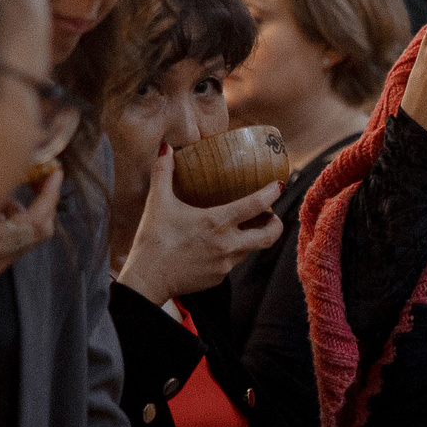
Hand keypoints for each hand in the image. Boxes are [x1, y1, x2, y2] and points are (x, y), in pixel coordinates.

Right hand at [116, 149, 283, 304]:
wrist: (147, 279)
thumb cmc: (152, 240)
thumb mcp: (157, 202)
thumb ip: (163, 172)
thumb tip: (165, 147)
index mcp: (216, 222)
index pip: (256, 205)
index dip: (271, 193)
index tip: (279, 185)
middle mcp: (227, 245)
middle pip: (269, 236)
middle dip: (276, 224)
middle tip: (271, 215)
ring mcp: (225, 264)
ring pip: (251, 249)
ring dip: (252, 237)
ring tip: (244, 226)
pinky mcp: (218, 278)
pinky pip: (233, 263)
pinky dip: (232, 251)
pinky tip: (218, 245)